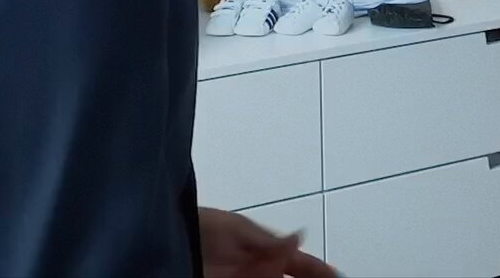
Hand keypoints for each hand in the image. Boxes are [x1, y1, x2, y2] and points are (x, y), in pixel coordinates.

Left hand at [199, 208, 334, 277]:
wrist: (162, 237)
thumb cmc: (195, 225)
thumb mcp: (236, 229)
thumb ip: (269, 241)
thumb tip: (299, 238)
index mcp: (262, 251)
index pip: (299, 264)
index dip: (319, 270)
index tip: (337, 275)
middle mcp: (256, 270)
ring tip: (302, 277)